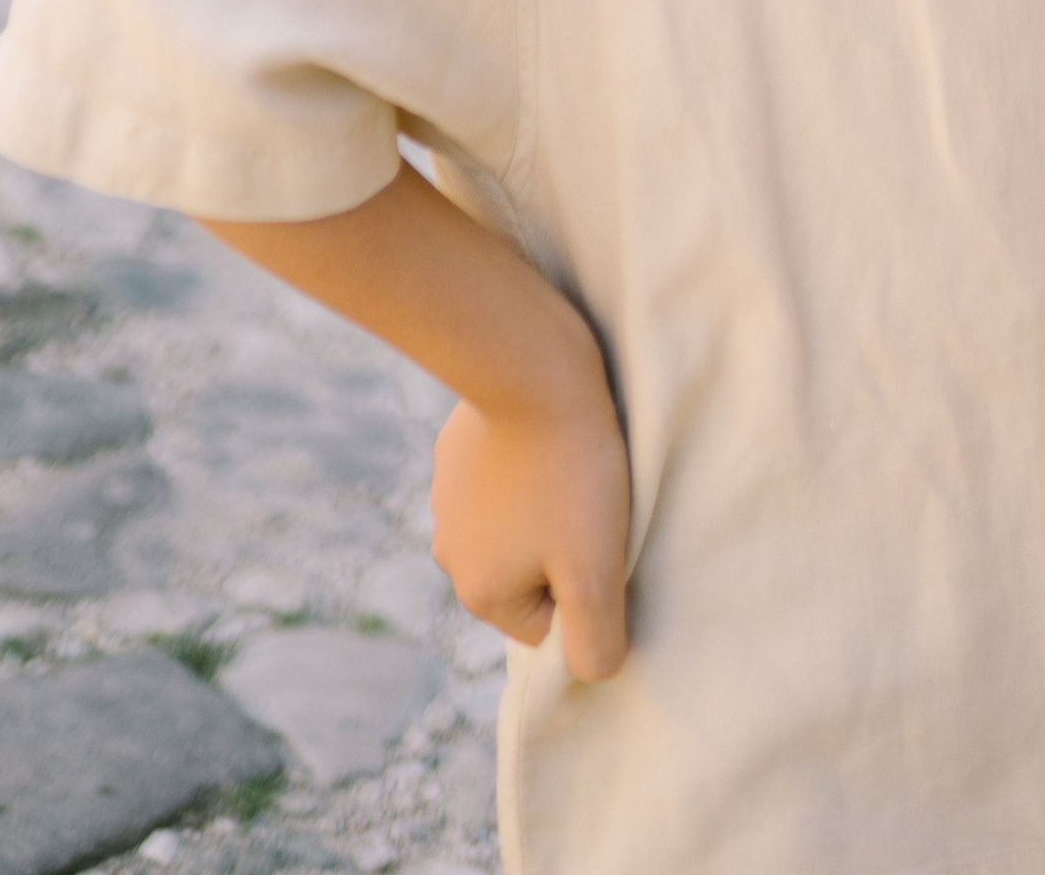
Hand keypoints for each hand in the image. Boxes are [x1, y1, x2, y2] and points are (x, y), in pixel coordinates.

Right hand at [431, 347, 632, 682]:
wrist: (533, 369)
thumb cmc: (572, 473)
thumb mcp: (596, 572)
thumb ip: (596, 642)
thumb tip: (593, 675)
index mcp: (477, 592)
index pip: (549, 623)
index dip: (584, 588)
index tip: (598, 540)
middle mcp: (448, 552)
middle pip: (530, 574)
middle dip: (564, 548)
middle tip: (591, 504)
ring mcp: (446, 498)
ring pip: (517, 525)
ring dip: (548, 505)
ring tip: (572, 467)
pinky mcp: (455, 450)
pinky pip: (504, 477)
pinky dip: (528, 464)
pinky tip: (547, 437)